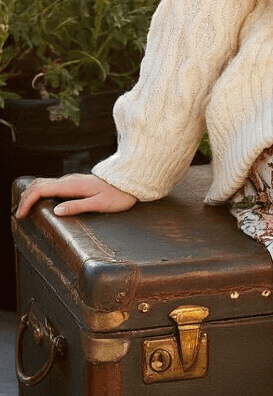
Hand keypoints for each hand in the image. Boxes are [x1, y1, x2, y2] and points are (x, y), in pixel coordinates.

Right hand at [14, 174, 136, 220]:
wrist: (130, 182)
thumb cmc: (118, 194)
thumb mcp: (100, 204)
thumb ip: (78, 207)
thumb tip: (56, 211)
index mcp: (72, 185)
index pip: (42, 190)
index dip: (28, 201)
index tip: (21, 215)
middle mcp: (69, 180)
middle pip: (39, 184)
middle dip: (25, 198)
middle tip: (19, 214)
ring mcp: (72, 180)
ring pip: (45, 183)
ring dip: (32, 194)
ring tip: (25, 208)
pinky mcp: (75, 182)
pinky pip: (52, 185)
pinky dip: (41, 192)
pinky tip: (41, 201)